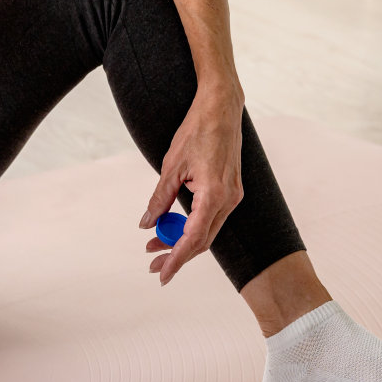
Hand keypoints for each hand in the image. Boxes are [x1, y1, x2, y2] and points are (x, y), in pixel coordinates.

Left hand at [140, 88, 244, 285]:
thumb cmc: (197, 131)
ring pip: (208, 230)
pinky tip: (175, 225)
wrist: (222, 107)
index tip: (162, 274)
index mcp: (214, 194)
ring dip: (184, 239)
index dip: (177, 259)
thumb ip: (160, 198)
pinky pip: (213, 216)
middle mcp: (229, 199)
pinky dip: (194, 225)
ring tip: (156, 242)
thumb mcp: (171, 166)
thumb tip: (147, 223)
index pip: (194, 238)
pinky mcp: (232, 190)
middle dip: (177, 254)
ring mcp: (234, 195)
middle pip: (203, 240)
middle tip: (153, 263)